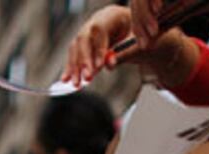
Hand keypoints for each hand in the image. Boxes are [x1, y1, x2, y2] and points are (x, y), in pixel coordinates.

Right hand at [61, 5, 199, 89]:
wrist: (138, 33)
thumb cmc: (141, 36)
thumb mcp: (138, 43)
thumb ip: (124, 53)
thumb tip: (109, 65)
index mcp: (111, 15)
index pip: (99, 30)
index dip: (97, 49)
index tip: (98, 67)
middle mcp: (96, 20)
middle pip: (84, 38)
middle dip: (83, 60)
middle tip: (86, 78)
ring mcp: (88, 30)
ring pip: (76, 47)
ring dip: (74, 67)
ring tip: (75, 83)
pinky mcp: (84, 42)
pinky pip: (75, 54)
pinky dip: (72, 67)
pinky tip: (67, 80)